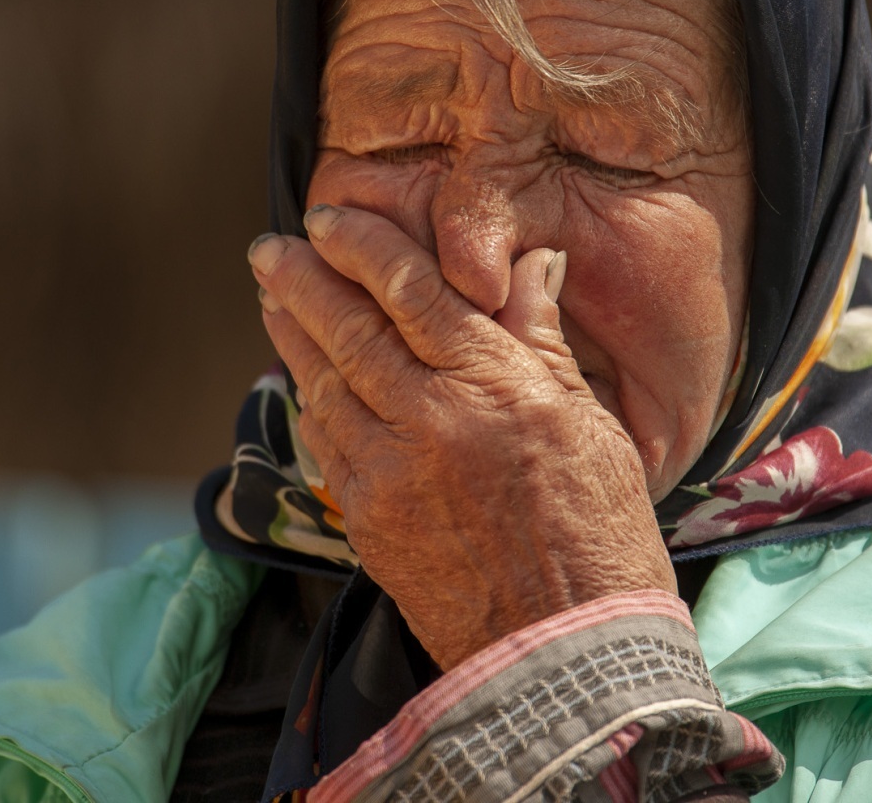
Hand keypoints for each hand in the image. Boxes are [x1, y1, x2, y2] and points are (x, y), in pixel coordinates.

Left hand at [249, 204, 675, 669]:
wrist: (567, 651)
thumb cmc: (600, 536)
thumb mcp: (590, 423)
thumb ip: (542, 338)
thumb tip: (530, 263)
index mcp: (496, 387)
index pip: (414, 294)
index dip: (366, 248)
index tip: (331, 220)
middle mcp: (433, 420)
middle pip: (350, 330)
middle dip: (304, 280)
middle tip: (271, 248)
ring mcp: (391, 473)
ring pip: (325, 384)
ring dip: (292, 335)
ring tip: (272, 297)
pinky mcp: (368, 520)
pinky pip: (328, 444)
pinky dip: (311, 402)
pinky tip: (304, 381)